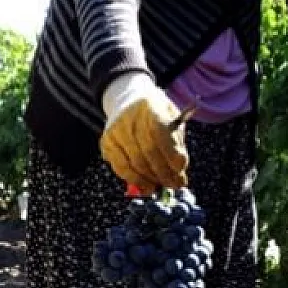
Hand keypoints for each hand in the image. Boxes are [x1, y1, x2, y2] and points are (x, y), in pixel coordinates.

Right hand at [99, 74, 189, 191]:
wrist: (128, 101)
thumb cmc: (156, 113)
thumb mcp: (171, 117)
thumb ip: (176, 141)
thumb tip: (178, 171)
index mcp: (151, 105)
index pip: (161, 132)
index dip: (171, 153)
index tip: (181, 168)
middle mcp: (130, 117)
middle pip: (148, 151)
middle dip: (165, 172)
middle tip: (177, 184)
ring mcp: (115, 131)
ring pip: (135, 163)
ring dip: (152, 179)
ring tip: (165, 185)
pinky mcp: (106, 142)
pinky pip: (122, 168)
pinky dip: (136, 180)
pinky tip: (147, 186)